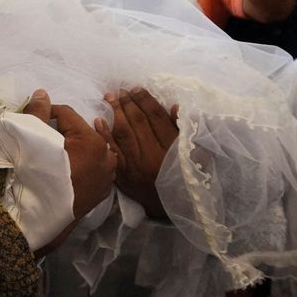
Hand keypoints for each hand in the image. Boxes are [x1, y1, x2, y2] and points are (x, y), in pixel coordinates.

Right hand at [24, 89, 116, 218]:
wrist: (37, 217)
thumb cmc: (34, 176)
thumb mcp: (33, 139)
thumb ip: (38, 112)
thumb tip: (42, 93)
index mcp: (92, 141)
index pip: (67, 114)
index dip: (48, 112)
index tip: (35, 116)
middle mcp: (106, 157)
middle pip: (81, 131)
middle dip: (63, 129)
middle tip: (44, 135)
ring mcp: (107, 177)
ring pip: (91, 149)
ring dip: (76, 146)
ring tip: (56, 150)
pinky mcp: (103, 192)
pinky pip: (95, 167)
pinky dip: (84, 162)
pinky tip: (68, 166)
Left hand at [103, 87, 178, 218]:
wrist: (175, 208)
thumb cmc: (188, 177)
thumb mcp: (197, 154)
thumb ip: (185, 130)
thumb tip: (174, 107)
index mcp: (171, 148)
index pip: (156, 117)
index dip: (145, 100)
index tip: (137, 89)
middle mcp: (152, 155)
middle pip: (137, 122)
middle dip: (127, 103)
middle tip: (120, 90)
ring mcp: (136, 165)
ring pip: (123, 133)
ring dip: (115, 113)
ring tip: (110, 98)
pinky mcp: (124, 175)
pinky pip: (112, 151)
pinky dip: (104, 135)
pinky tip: (98, 121)